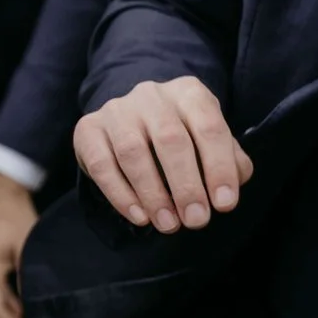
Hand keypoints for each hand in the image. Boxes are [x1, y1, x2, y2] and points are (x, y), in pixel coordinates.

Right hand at [71, 75, 253, 233]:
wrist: (133, 122)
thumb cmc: (183, 138)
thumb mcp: (211, 143)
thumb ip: (229, 162)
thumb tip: (225, 190)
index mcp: (189, 93)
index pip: (209, 127)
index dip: (219, 167)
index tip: (224, 204)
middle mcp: (151, 95)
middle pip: (170, 139)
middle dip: (186, 185)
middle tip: (196, 220)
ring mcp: (116, 109)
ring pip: (132, 151)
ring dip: (152, 194)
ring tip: (168, 224)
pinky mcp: (88, 128)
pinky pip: (101, 164)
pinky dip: (120, 194)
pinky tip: (139, 217)